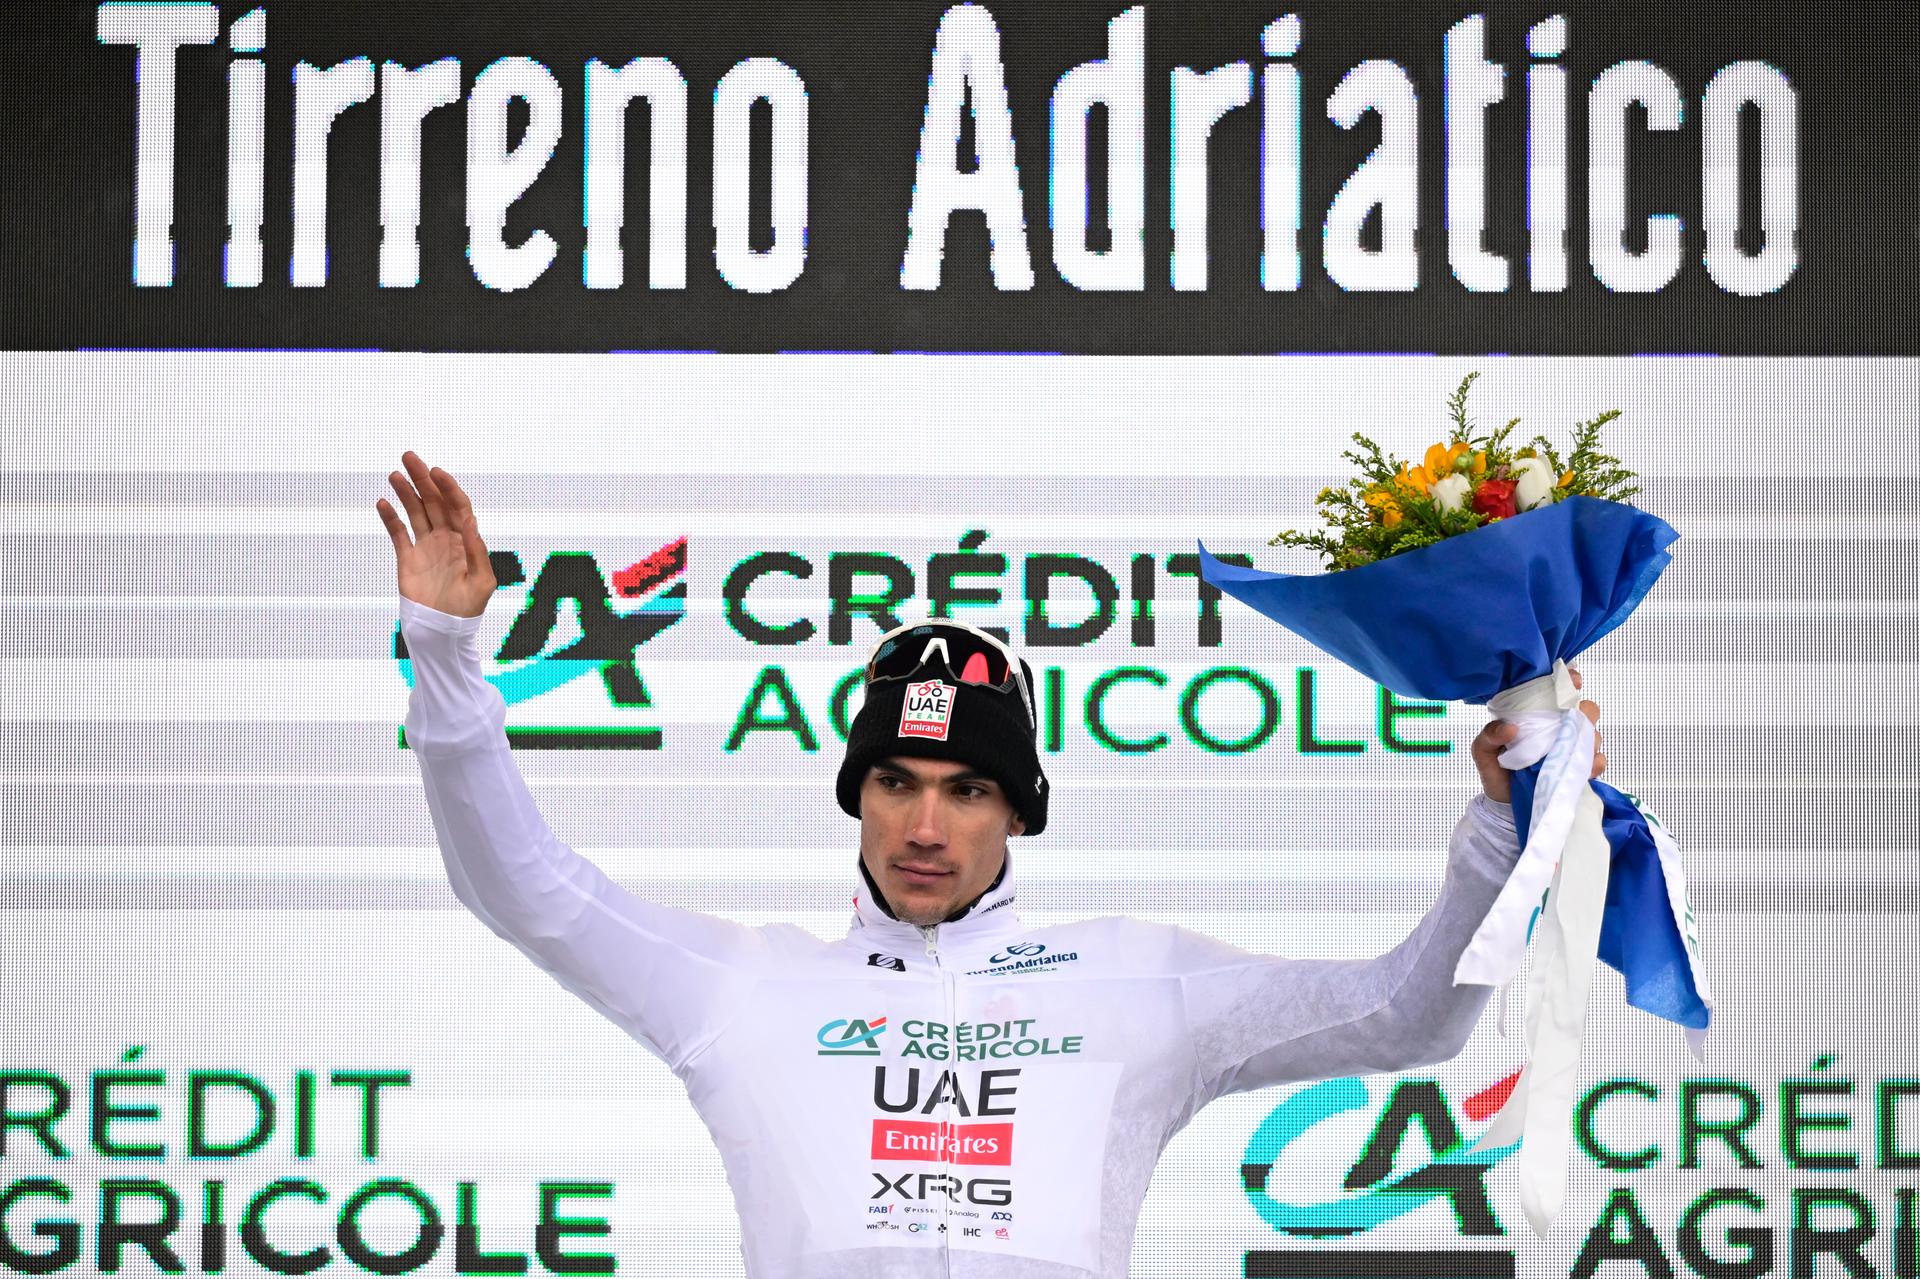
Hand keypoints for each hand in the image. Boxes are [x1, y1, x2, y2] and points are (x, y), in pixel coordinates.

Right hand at [375, 451, 495, 617]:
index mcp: (465, 540)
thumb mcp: (482, 580)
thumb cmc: (468, 608)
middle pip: (434, 502)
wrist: (444, 630)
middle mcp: (446, 538)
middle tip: (409, 457)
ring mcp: (426, 547)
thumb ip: (477, 551)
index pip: (457, 506)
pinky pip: (398, 533)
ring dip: (406, 493)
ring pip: (415, 512)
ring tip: (395, 475)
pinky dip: (390, 518)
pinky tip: (383, 503)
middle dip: (422, 479)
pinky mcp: (408, 558)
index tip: (435, 472)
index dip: (448, 487)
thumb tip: (471, 522)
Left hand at [1471, 666, 1605, 804]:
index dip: (1570, 682)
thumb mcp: (1483, 751)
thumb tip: (1511, 728)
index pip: (1558, 691)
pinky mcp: (1577, 769)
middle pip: (1585, 709)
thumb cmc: (1495, 772)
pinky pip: (1597, 761)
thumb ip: (1490, 734)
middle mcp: (1557, 728)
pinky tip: (1583, 768)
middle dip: (1585, 711)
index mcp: (1535, 716)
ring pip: (1594, 734)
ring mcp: (1569, 748)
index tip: (1574, 682)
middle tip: (1573, 719)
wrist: (1504, 808)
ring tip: (1572, 748)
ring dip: (1589, 738)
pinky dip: (1595, 763)